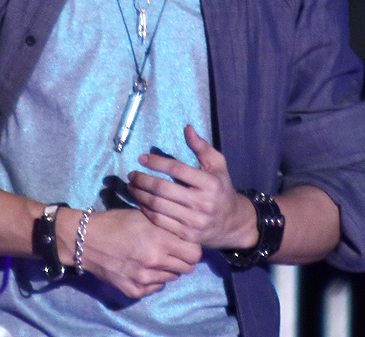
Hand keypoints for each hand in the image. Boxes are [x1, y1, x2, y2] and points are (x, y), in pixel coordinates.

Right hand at [70, 207, 201, 298]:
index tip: (185, 243)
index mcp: (160, 240)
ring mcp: (144, 279)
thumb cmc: (116, 222)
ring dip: (168, 268)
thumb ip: (167, 224)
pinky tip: (142, 267)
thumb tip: (187, 231)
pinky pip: (156, 287)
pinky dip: (154, 279)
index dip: (192, 247)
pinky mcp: (134, 290)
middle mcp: (155, 262)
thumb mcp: (145, 215)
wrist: (86, 240)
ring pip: (171, 278)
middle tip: (172, 250)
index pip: (195, 254)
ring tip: (154, 257)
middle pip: (186, 268)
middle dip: (183, 259)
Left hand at [126, 124, 257, 249]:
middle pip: (163, 189)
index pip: (177, 169)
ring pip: (158, 206)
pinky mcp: (187, 235)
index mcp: (210, 183)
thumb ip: (202, 147)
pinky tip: (140, 202)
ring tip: (131, 186)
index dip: (157, 162)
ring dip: (140, 195)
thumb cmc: (221, 188)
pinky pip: (160, 222)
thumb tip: (187, 128)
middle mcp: (202, 203)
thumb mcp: (218, 165)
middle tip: (131, 174)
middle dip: (142, 180)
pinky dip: (146, 210)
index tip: (142, 158)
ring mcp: (194, 221)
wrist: (232, 223)